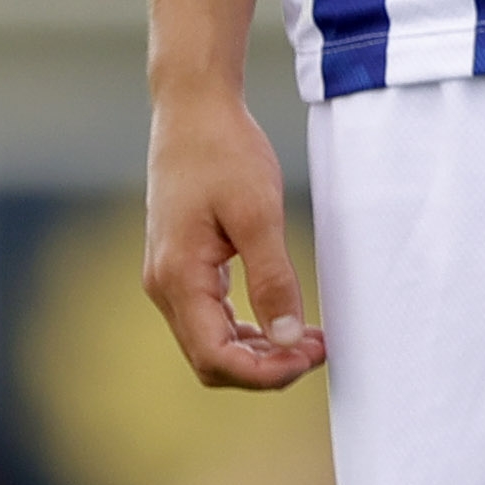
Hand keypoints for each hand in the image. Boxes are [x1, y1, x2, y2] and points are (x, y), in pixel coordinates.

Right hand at [139, 88, 325, 390]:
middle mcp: (165, 286)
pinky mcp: (183, 266)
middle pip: (210, 359)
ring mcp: (170, 278)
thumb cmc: (225, 153)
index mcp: (178, 278)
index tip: (310, 359)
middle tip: (319, 350)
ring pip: (211, 342)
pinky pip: (212, 317)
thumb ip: (273, 279)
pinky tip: (285, 321)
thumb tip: (287, 339)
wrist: (193, 111)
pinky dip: (248, 328)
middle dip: (265, 367)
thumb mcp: (259, 214)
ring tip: (311, 339)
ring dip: (259, 350)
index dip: (263, 373)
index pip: (214, 357)